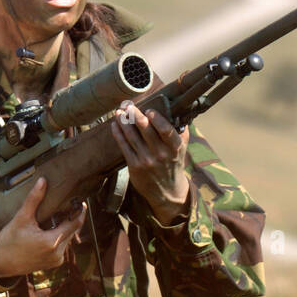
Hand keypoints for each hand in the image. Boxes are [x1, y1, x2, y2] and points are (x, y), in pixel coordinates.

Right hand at [0, 178, 85, 276]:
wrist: (0, 265)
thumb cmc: (8, 242)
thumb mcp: (21, 218)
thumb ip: (34, 199)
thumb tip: (43, 181)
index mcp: (52, 242)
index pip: (75, 224)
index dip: (80, 211)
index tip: (81, 201)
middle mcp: (58, 253)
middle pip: (72, 231)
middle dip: (71, 218)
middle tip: (69, 204)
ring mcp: (56, 260)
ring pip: (68, 239)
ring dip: (65, 227)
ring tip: (60, 214)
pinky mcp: (53, 263)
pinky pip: (62, 247)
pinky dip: (59, 236)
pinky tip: (52, 228)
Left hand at [110, 107, 190, 223]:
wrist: (168, 191)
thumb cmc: (173, 163)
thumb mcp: (181, 148)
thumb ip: (179, 131)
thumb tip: (175, 109)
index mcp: (175, 147)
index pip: (166, 130)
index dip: (157, 119)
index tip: (149, 110)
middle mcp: (161, 154)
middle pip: (146, 130)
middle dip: (135, 115)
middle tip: (128, 106)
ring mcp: (147, 161)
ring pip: (132, 137)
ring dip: (123, 122)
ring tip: (118, 112)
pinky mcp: (135, 166)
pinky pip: (124, 147)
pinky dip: (118, 134)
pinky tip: (115, 125)